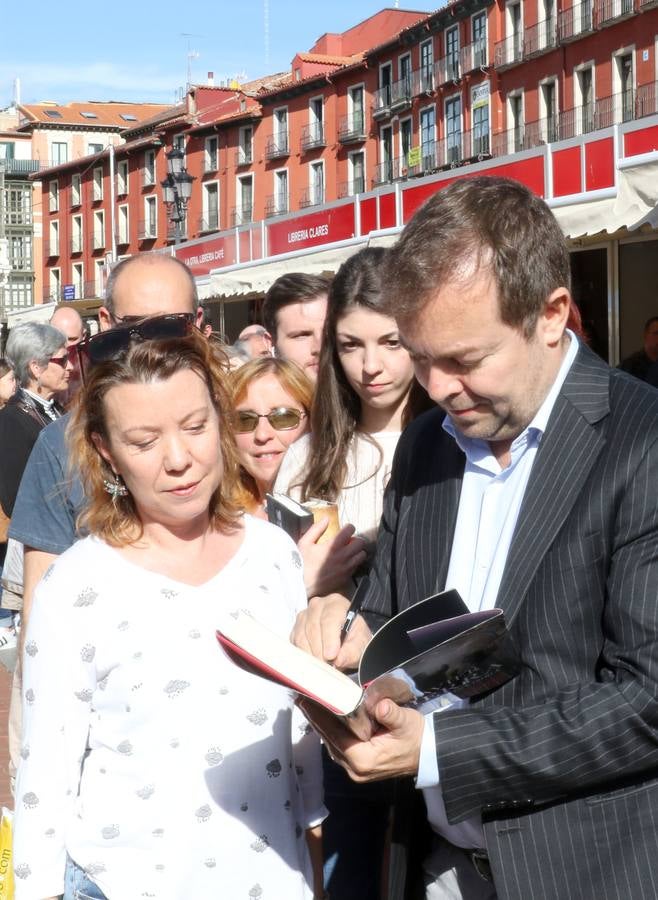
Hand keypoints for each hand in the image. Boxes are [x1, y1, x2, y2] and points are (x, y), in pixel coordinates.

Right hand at [291, 593, 371, 669]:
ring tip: (323, 665)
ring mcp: (305, 615)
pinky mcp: (296, 628)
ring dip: (311, 654)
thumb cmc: (354, 638)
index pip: (329, 619)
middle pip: (313, 628)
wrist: (347, 639)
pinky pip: (295, 642)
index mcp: (337, 604)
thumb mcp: (360, 645)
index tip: (332, 655)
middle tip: (328, 666)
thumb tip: (339, 659)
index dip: (329, 639)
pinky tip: (315, 660)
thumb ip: (352, 652)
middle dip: (320, 650)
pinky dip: (304, 654)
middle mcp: (318, 605)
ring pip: (302, 636)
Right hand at [298, 522, 366, 597]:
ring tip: (348, 552)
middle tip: (347, 541)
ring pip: (362, 555)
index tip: (344, 530)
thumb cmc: (300, 563)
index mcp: (333, 545)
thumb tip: (326, 519)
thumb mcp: (305, 542)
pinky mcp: (346, 578)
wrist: (300, 584)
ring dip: (357, 551)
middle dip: (355, 539)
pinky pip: (356, 567)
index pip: (350, 530)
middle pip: (360, 542)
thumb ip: (316, 529)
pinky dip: (353, 562)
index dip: (348, 528)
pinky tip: (344, 563)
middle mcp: (343, 556)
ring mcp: (346, 568)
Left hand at [302, 697, 424, 781]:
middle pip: (328, 740)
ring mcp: (355, 770)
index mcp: (363, 759)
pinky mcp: (358, 766)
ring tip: (310, 704)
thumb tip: (379, 705)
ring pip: (331, 744)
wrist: (428, 753)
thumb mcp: (407, 722)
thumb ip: (391, 713)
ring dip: (321, 724)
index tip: (305, 700)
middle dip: (316, 719)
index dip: (319, 717)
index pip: (334, 735)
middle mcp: (354, 769)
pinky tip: (325, 716)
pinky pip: (338, 746)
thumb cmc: (417, 737)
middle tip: (302, 697)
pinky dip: (330, 731)